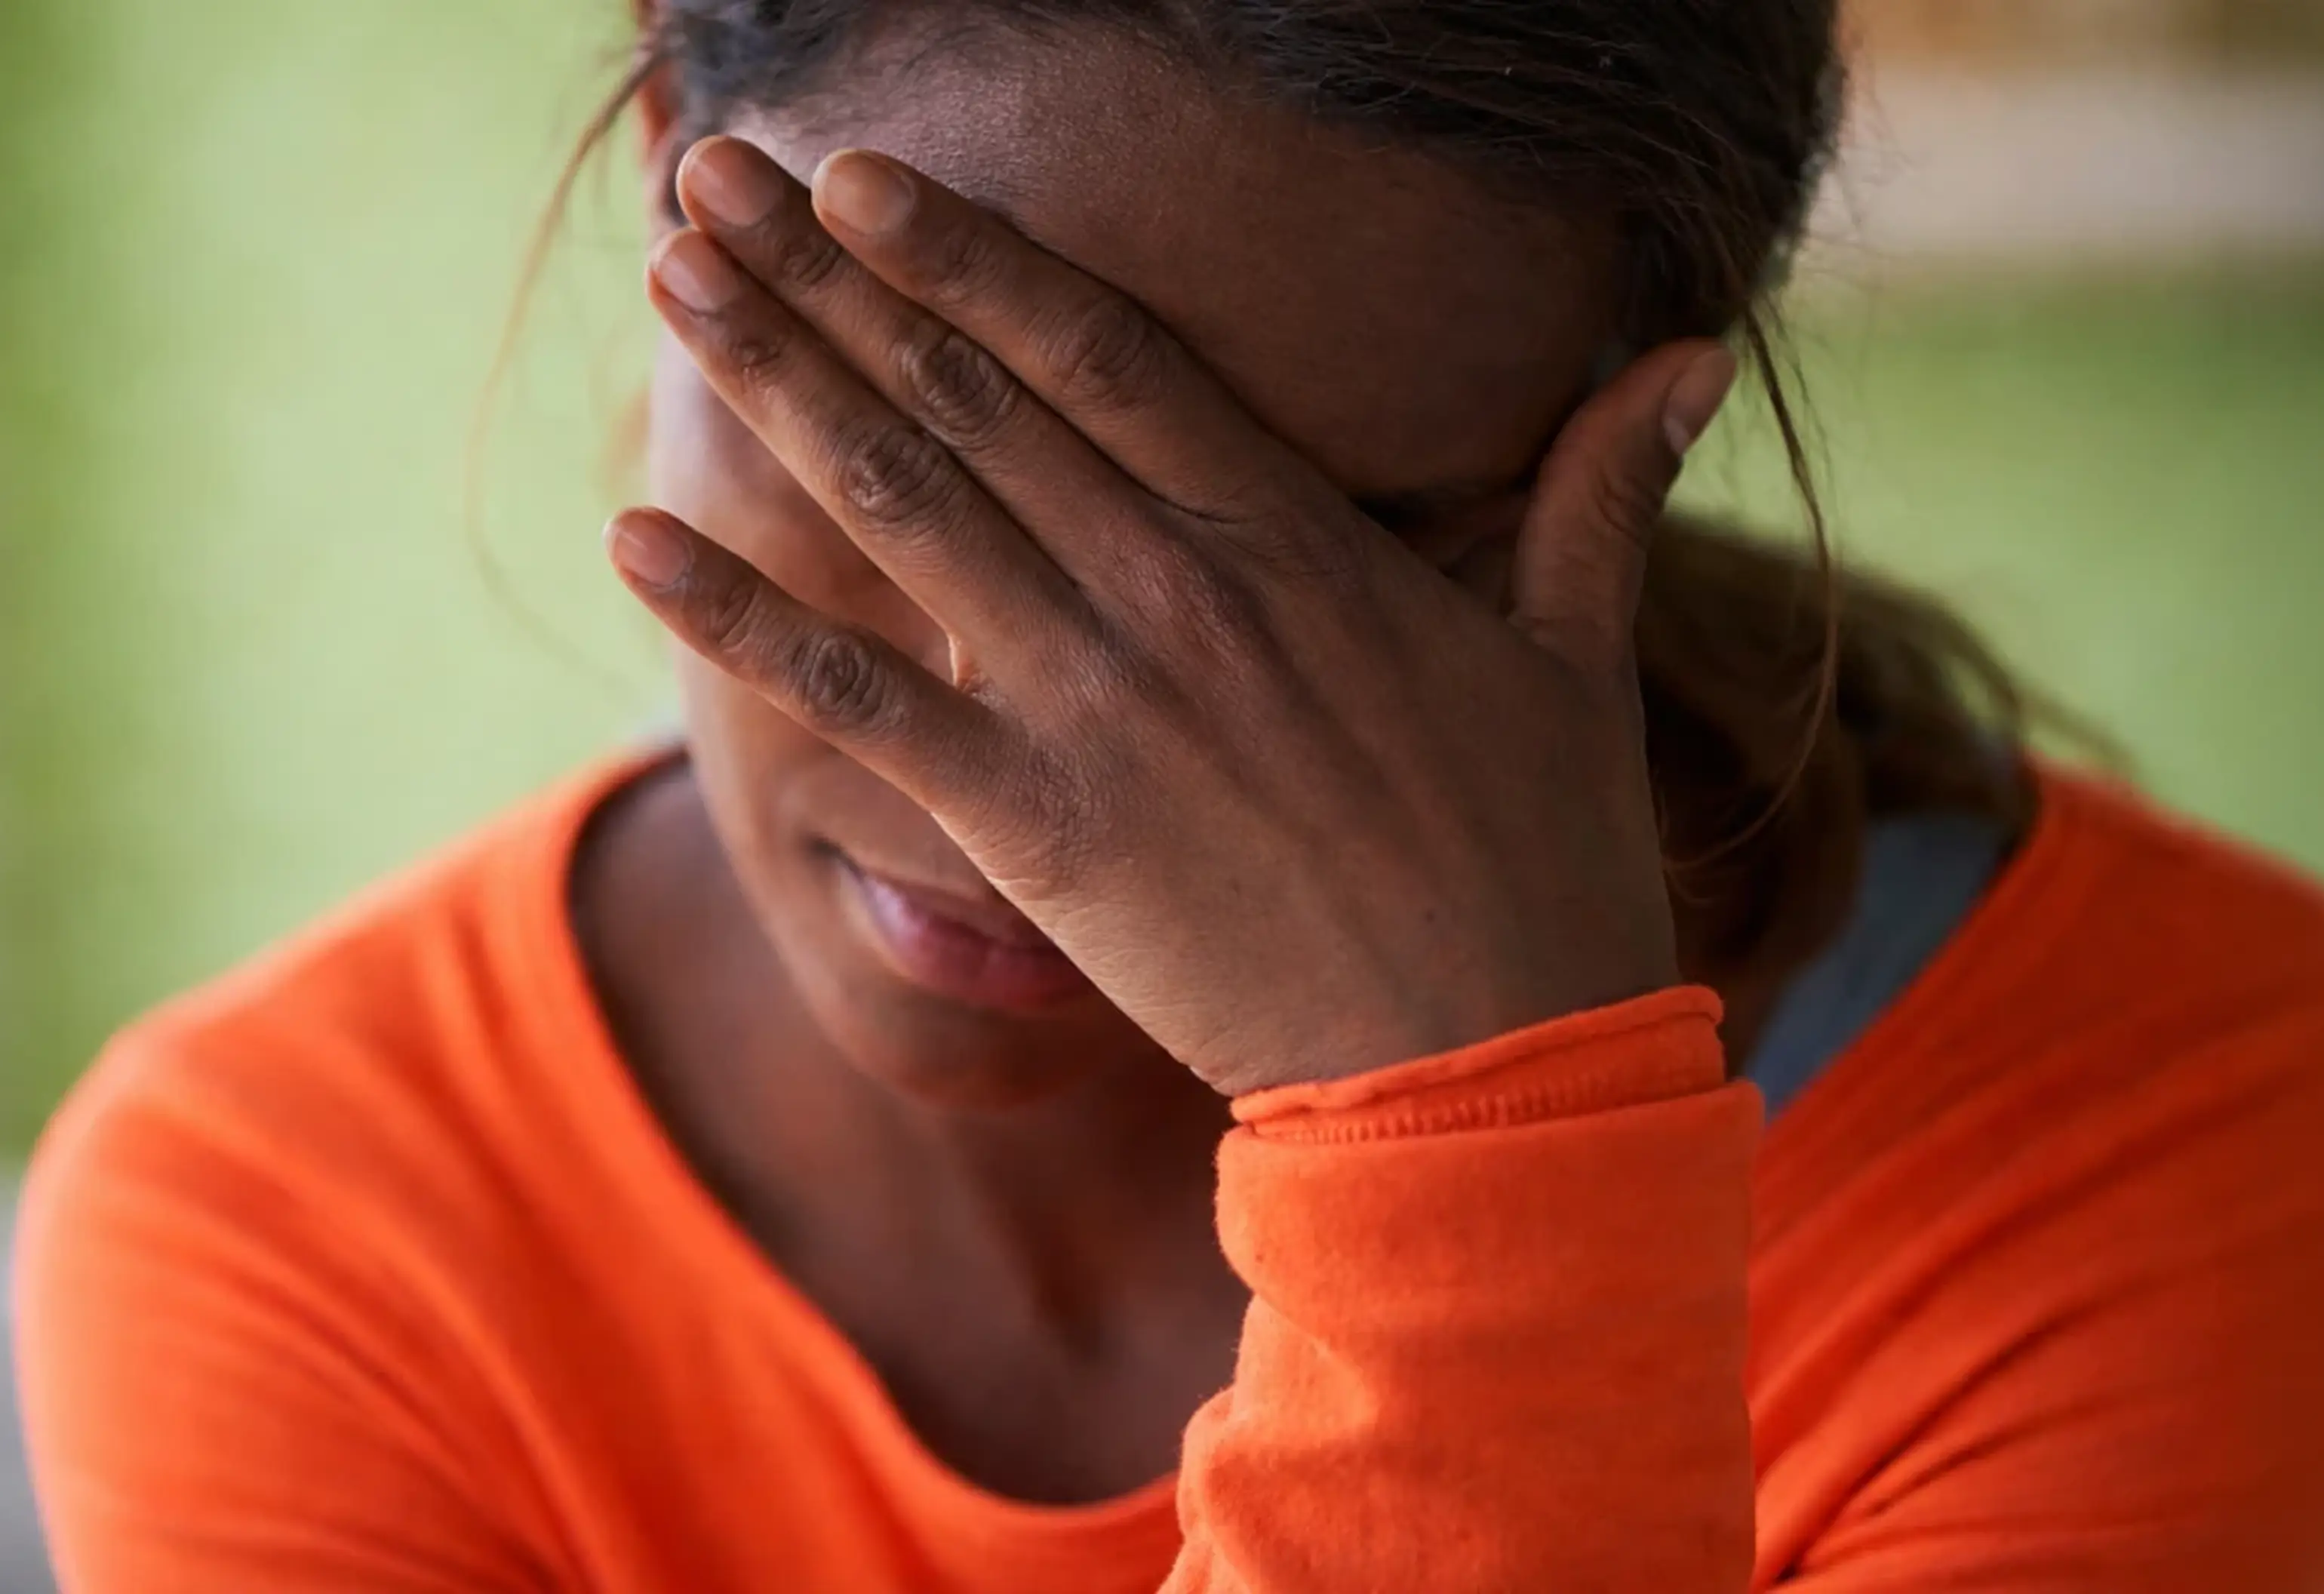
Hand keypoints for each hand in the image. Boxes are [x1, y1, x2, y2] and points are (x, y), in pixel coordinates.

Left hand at [610, 137, 1737, 1095]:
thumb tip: (1688, 351)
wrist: (1488, 1075)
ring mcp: (1100, 707)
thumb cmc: (1541, 867)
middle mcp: (1178, 593)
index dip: (974, 254)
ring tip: (676, 284)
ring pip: (905, 509)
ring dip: (776, 385)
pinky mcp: (1041, 832)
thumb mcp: (1578, 659)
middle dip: (834, 278)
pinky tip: (636, 538)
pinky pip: (863, 704)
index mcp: (1298, 540)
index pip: (1106, 351)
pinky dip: (743, 620)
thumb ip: (1598, 493)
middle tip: (718, 180)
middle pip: (972, 397)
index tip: (869, 176)